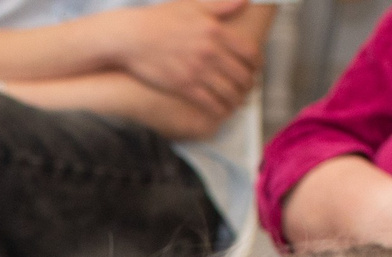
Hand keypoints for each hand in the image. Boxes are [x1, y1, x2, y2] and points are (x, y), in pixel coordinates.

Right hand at [114, 0, 257, 125]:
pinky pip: (210, 103)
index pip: (250, 52)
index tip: (257, 69)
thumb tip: (245, 1)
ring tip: (238, 101)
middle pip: (242, 75)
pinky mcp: (184, 87)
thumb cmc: (161, 20)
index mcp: (216, 31)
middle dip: (250, 85)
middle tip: (250, 88)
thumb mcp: (193, 5)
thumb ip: (222, 5)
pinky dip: (221, 110)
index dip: (258, 64)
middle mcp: (210, 52)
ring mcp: (197, 71)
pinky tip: (223, 111)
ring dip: (238, 99)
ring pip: (229, 92)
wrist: (132, 38)